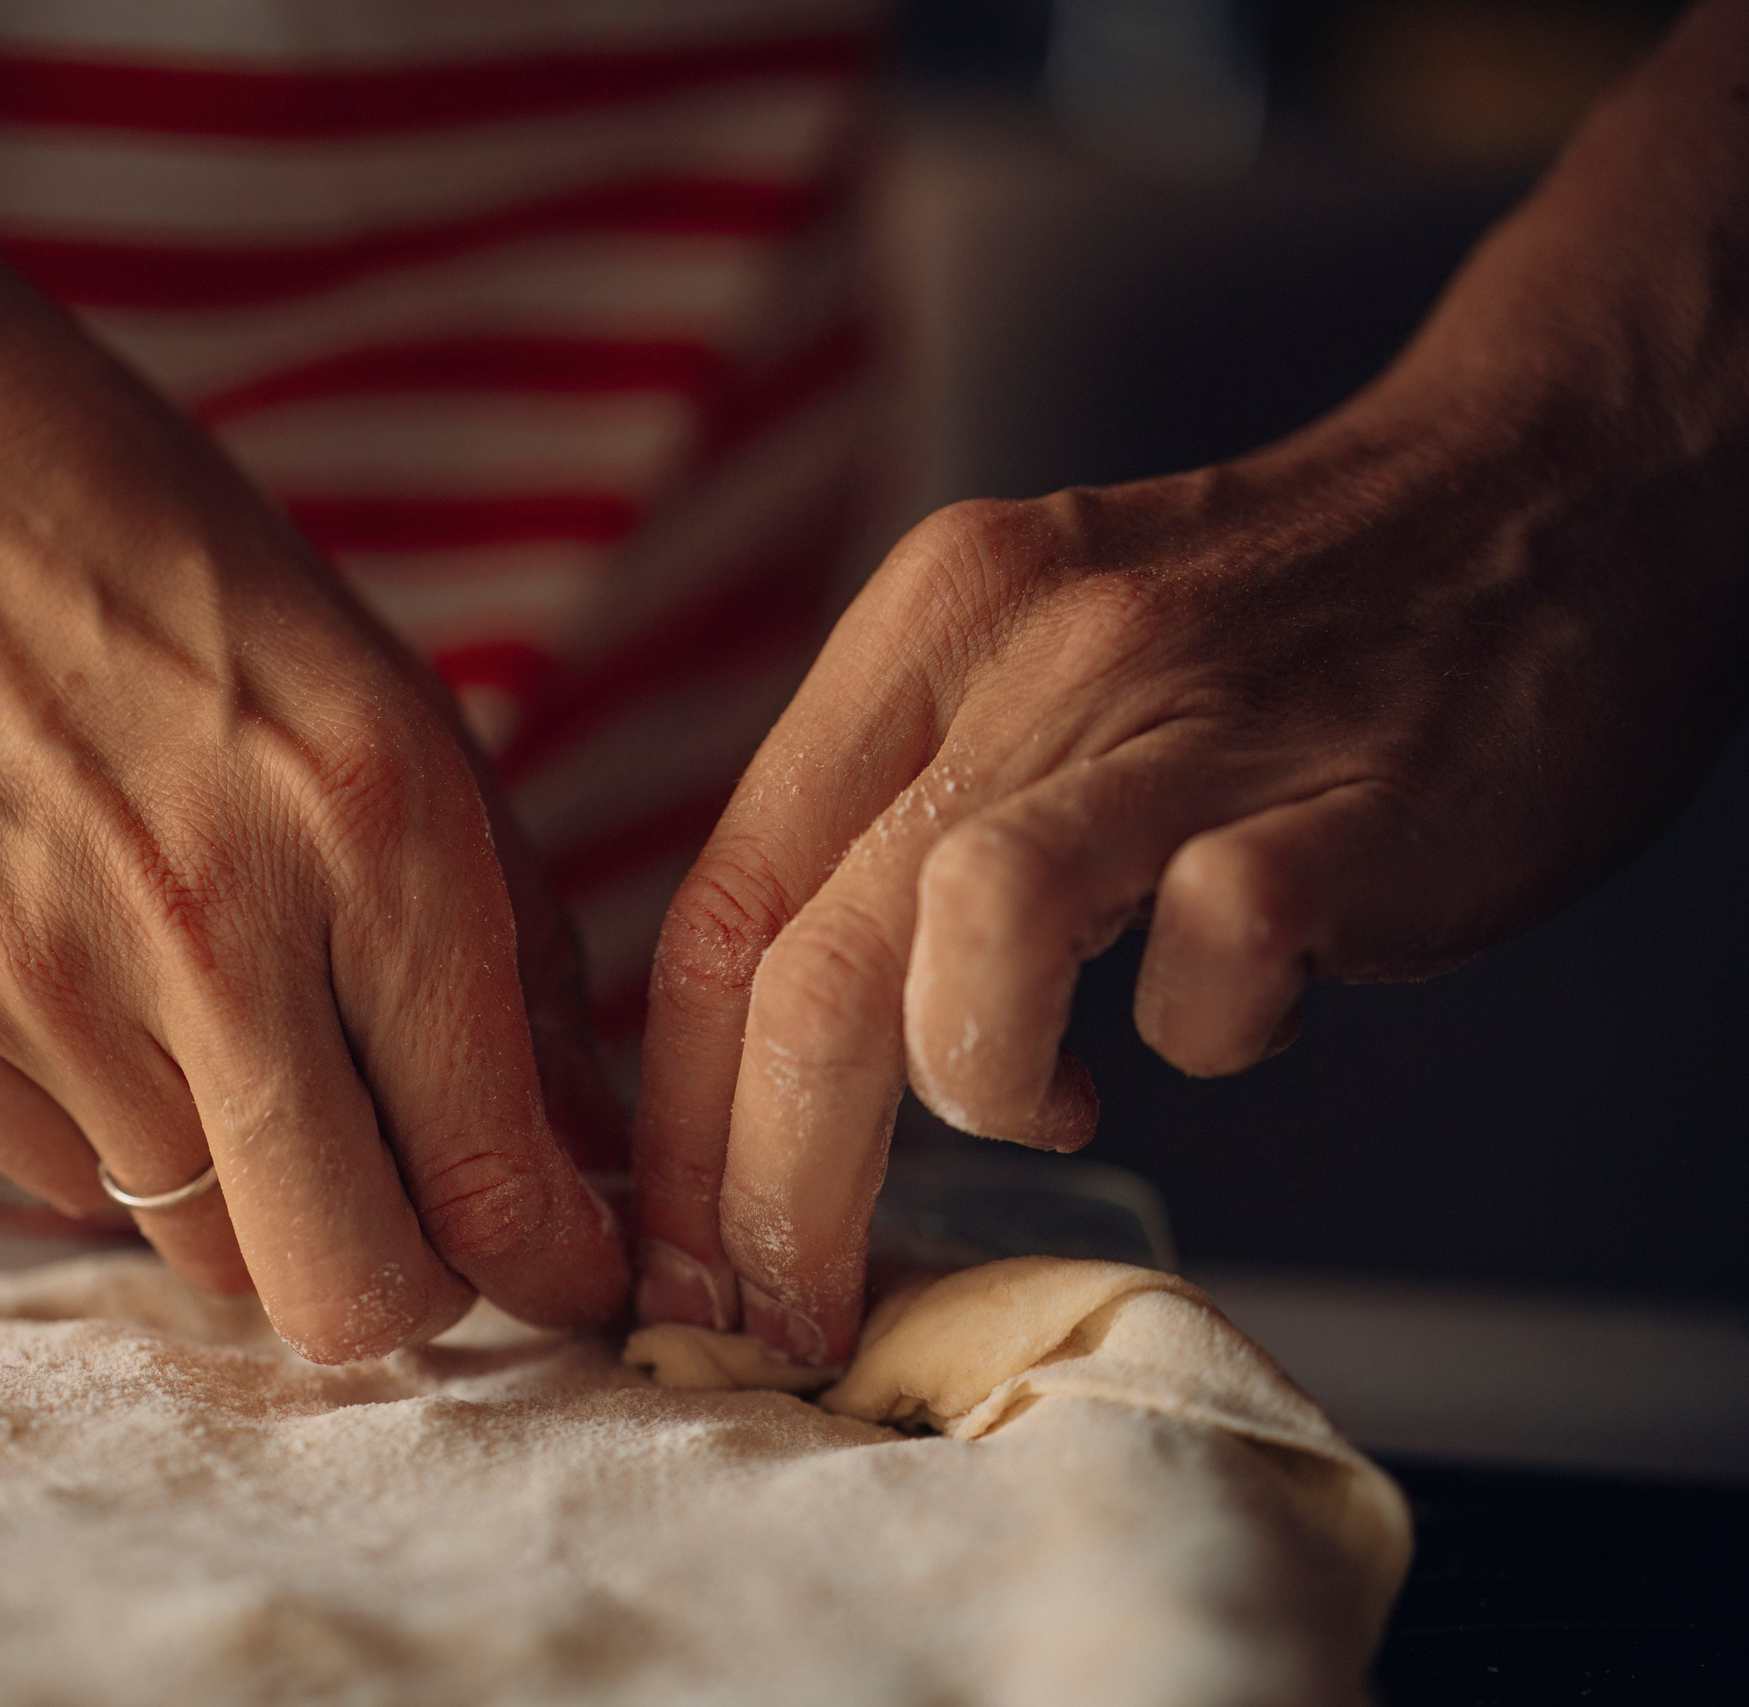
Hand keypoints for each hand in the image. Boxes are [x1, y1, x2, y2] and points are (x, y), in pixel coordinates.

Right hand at [0, 0, 627, 1361]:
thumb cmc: (173, 571)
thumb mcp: (397, 709)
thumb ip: (504, 945)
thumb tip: (571, 1144)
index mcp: (379, 831)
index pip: (495, 1184)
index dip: (554, 1265)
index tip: (562, 1263)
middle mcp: (215, 927)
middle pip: (343, 1293)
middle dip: (409, 1290)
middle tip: (422, 1223)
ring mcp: (41, 980)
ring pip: (201, 1246)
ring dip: (256, 1191)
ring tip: (237, 1037)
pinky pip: (65, 1177)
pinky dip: (118, 1127)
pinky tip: (104, 985)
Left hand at [629, 375, 1746, 1362]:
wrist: (1548, 495)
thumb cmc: (1271, 629)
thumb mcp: (1035, 667)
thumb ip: (905, 822)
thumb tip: (784, 1058)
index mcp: (926, 628)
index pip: (722, 901)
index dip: (678, 1113)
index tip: (680, 1254)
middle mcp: (1029, 657)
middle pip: (805, 955)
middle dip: (763, 1184)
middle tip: (781, 1309)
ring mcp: (1190, 722)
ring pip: (966, 926)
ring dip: (970, 1084)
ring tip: (1037, 1103)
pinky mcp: (1347, 802)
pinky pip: (1213, 958)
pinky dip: (1202, 1034)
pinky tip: (1230, 1007)